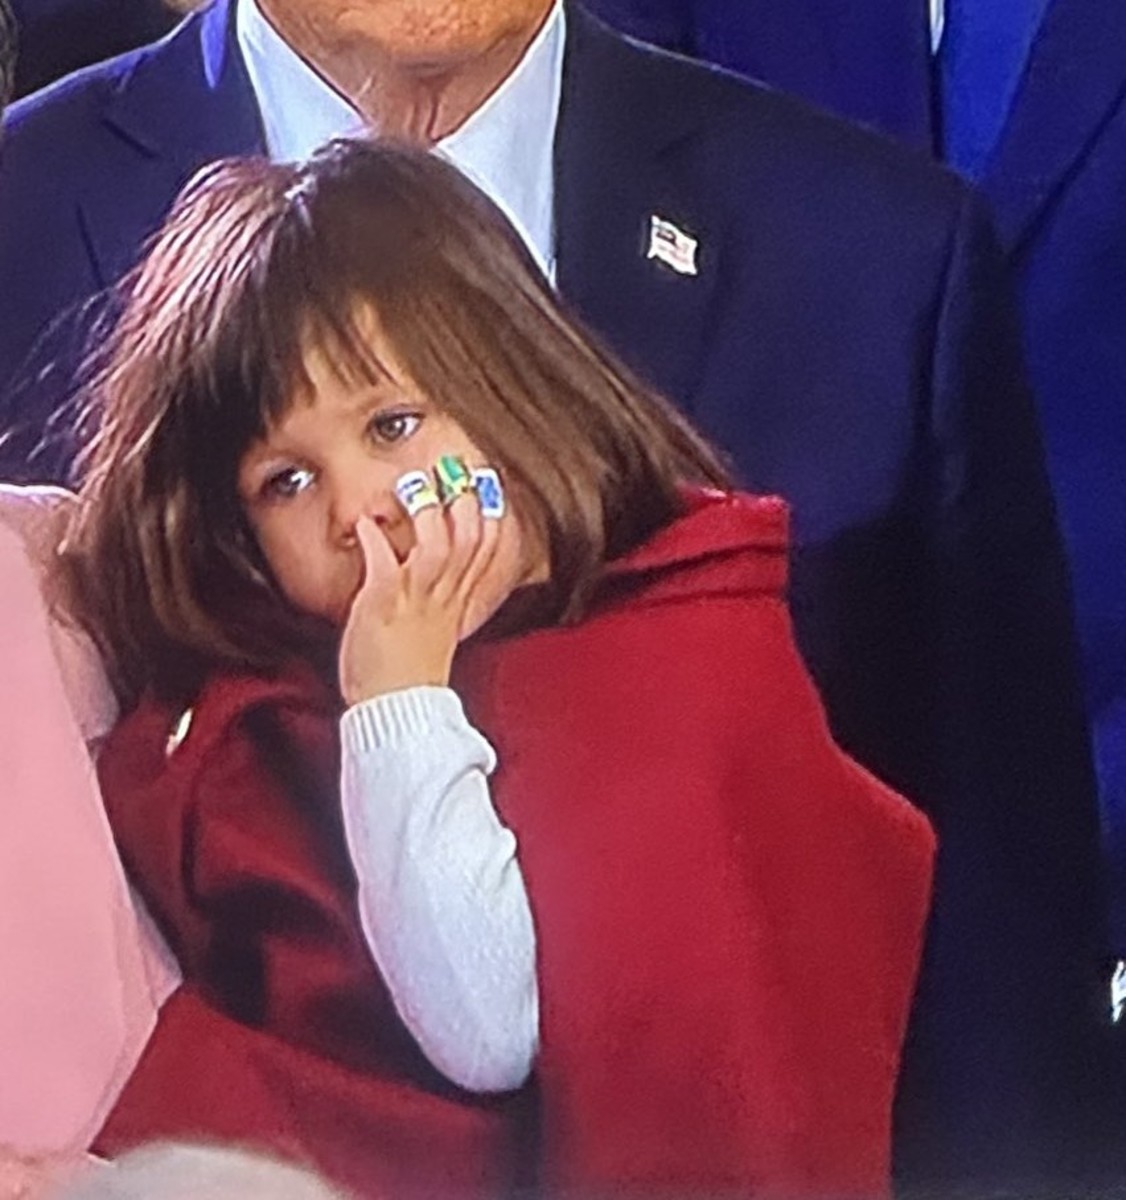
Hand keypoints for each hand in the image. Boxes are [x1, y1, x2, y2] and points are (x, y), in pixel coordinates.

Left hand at [338, 470, 502, 705]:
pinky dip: (376, 540)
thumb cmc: (404, 676)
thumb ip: (435, 598)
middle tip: (461, 469)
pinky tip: (367, 522)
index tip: (489, 485)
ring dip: (429, 512)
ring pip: (440, 546)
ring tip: (417, 485)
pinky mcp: (383, 605)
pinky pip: (384, 565)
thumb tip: (422, 570)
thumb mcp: (432, 632)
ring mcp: (415, 600)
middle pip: (471, 541)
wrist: (393, 712)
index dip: (492, 515)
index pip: (487, 552)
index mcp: (457, 604)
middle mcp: (443, 598)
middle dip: (469, 501)